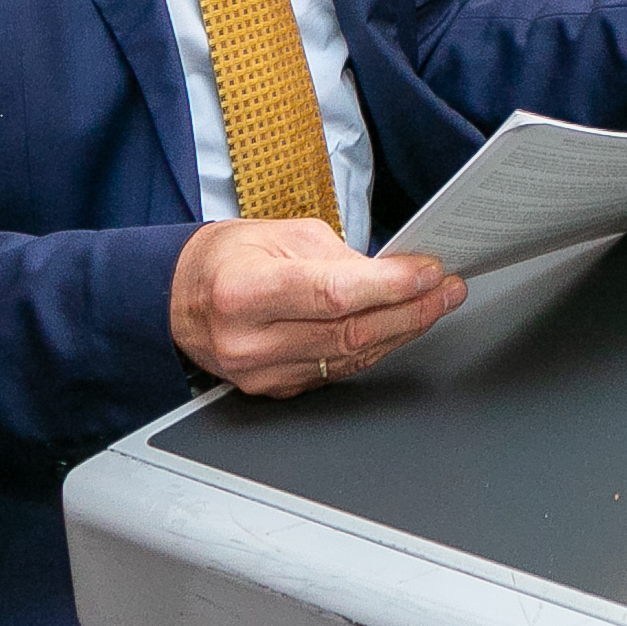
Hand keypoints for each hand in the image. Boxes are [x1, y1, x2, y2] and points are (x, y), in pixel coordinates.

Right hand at [170, 218, 462, 397]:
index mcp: (243, 291)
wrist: (178, 300)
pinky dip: (374, 348)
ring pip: (349, 358)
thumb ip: (337, 258)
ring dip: (401, 331)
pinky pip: (337, 372)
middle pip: (348, 333)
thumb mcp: (279, 235)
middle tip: (448, 290)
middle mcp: (249, 342)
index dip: (389, 286)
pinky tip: (399, 328)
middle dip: (411, 311)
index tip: (429, 271)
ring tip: (436, 304)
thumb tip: (392, 276)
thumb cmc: (226, 259)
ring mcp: (260, 374)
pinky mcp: (273, 391)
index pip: (331, 294)